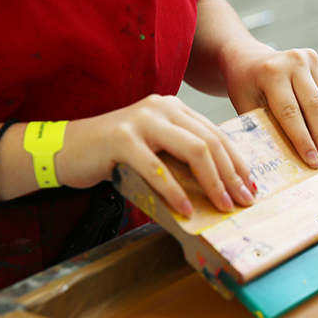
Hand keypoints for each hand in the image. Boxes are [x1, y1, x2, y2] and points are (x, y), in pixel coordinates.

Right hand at [59, 95, 255, 214]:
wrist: (66, 148)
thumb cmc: (116, 154)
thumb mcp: (157, 149)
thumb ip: (183, 156)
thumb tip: (222, 185)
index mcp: (175, 108)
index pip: (218, 134)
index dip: (238, 162)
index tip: (251, 186)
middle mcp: (162, 108)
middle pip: (211, 142)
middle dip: (232, 175)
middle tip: (243, 200)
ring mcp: (142, 121)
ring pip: (193, 150)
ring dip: (212, 183)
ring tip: (222, 206)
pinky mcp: (121, 139)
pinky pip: (158, 169)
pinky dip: (175, 191)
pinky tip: (187, 209)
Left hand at [223, 45, 317, 167]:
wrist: (250, 59)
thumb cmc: (246, 87)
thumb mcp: (245, 105)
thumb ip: (264, 127)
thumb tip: (284, 159)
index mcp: (271, 72)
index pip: (290, 112)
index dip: (303, 139)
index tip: (313, 161)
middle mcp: (293, 62)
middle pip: (314, 107)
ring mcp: (310, 60)